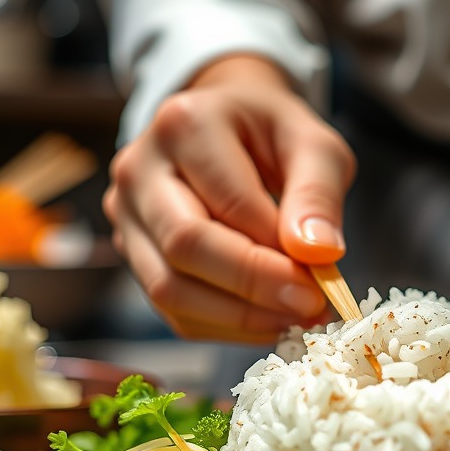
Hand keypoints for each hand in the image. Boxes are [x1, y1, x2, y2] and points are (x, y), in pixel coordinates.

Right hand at [103, 54, 356, 341]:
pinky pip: (172, 310)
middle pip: (183, 247)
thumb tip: (318, 255)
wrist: (230, 126)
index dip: (275, 253)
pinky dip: (224, 326)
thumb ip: (319, 194)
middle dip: (252, 289)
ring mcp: (127, 215)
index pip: (229, 204)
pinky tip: (267, 320)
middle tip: (309, 308)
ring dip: (239, 318)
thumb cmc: (274, 135)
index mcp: (186, 124)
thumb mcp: (314, 146)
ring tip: (294, 319)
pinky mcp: (134, 254)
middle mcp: (140, 169)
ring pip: (169, 289)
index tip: (322, 282)